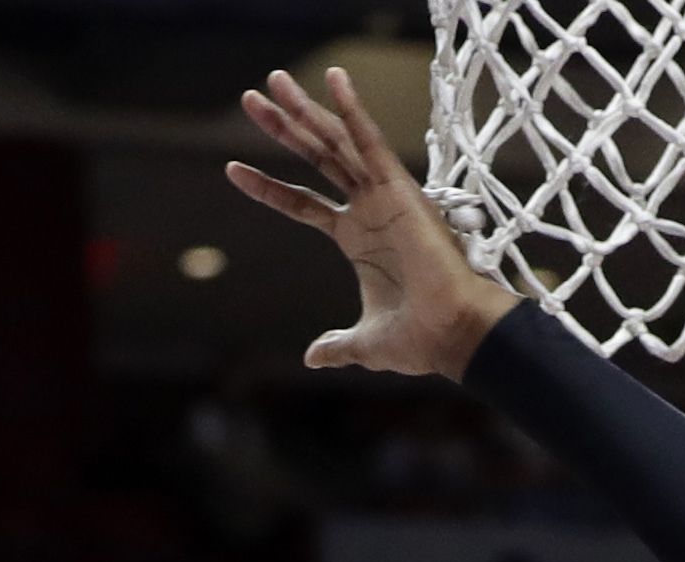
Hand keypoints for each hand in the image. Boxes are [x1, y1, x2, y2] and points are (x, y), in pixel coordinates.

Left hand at [229, 65, 521, 379]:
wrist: (453, 334)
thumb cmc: (419, 339)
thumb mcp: (365, 343)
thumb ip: (338, 346)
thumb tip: (312, 358)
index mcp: (356, 237)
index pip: (301, 203)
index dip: (267, 186)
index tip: (231, 168)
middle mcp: (367, 208)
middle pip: (315, 157)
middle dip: (282, 127)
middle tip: (250, 99)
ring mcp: (383, 195)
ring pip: (336, 141)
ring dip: (306, 110)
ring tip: (274, 81)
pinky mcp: (400, 189)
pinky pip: (372, 142)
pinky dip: (354, 111)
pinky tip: (334, 79)